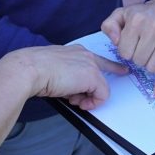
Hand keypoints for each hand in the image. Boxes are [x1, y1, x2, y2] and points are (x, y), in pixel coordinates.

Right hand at [6, 46, 126, 110]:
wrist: (31, 69)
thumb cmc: (35, 70)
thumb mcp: (53, 69)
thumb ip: (66, 76)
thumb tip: (71, 91)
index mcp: (75, 51)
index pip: (96, 59)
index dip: (112, 66)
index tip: (123, 70)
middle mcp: (85, 54)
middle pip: (103, 72)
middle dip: (94, 90)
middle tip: (79, 100)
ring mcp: (90, 65)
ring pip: (99, 88)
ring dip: (86, 98)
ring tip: (69, 98)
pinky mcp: (93, 77)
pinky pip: (102, 96)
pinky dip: (91, 103)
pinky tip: (77, 102)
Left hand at [100, 0, 154, 95]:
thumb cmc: (144, 13)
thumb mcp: (122, 13)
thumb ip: (110, 25)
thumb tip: (115, 41)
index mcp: (137, 19)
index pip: (124, 51)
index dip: (125, 50)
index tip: (130, 44)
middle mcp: (153, 28)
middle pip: (138, 60)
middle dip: (137, 57)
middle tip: (141, 47)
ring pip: (151, 67)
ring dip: (148, 64)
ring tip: (150, 52)